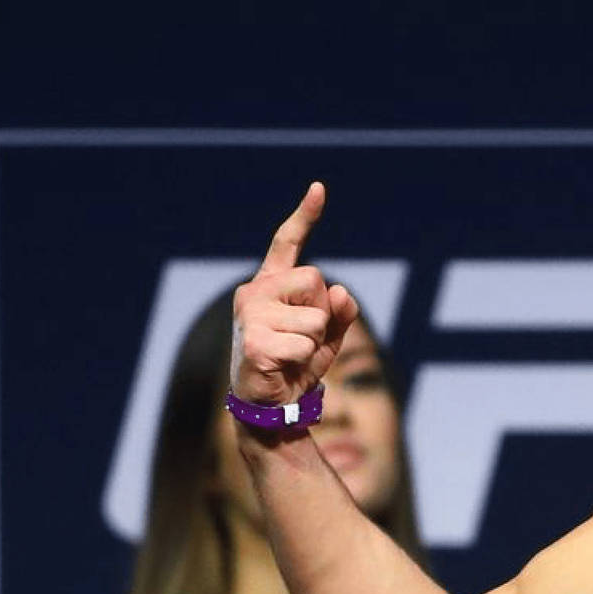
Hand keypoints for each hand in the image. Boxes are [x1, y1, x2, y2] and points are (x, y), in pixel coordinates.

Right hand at [230, 182, 359, 407]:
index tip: (320, 189)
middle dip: (322, 313)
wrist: (274, 404)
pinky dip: (305, 360)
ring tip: (293, 354)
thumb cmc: (297, 365)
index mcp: (272, 285)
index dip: (305, 216)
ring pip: (315, 317)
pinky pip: (305, 343)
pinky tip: (283, 367)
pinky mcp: (253, 341)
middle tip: (303, 338)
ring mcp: (250, 315)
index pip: (286, 243)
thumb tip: (342, 293)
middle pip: (315, 280)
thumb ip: (339, 312)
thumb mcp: (328, 335)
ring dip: (315, 341)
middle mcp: (255, 292)